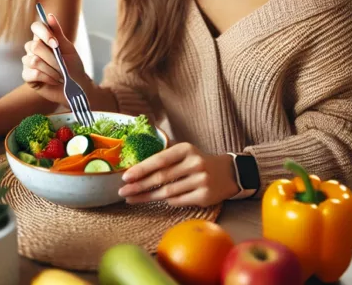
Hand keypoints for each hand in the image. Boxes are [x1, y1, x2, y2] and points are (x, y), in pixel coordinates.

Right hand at [22, 12, 88, 105]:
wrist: (76, 87)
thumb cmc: (73, 66)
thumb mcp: (68, 48)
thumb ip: (58, 33)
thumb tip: (49, 16)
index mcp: (43, 39)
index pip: (36, 27)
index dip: (44, 33)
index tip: (56, 44)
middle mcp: (33, 49)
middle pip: (34, 46)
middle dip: (52, 58)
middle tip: (63, 66)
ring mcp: (28, 62)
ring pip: (33, 60)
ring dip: (51, 69)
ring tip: (61, 75)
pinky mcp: (27, 76)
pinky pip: (33, 73)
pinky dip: (47, 77)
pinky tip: (54, 80)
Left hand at [118, 143, 239, 206]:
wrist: (228, 173)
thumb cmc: (198, 162)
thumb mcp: (184, 153)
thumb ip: (165, 158)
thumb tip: (136, 169)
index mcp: (186, 149)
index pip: (159, 160)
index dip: (141, 169)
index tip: (125, 176)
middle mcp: (194, 163)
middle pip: (161, 177)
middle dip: (139, 185)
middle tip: (122, 191)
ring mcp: (201, 180)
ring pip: (168, 192)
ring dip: (147, 197)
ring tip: (132, 198)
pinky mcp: (205, 196)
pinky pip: (179, 201)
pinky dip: (167, 201)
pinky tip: (156, 200)